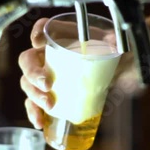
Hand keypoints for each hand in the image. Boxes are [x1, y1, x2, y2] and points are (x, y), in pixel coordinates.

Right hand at [18, 17, 133, 128]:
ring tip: (49, 105)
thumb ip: (115, 40)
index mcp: (63, 37)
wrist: (121, 71)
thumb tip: (113, 41)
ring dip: (34, 95)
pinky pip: (34, 103)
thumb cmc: (113, 53)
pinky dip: (34, 112)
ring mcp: (47, 75)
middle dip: (34, 73)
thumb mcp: (116, 43)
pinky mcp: (50, 95)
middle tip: (47, 85)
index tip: (39, 43)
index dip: (36, 33)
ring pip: (28, 83)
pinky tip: (39, 121)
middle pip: (28, 60)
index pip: (43, 28)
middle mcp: (50, 55)